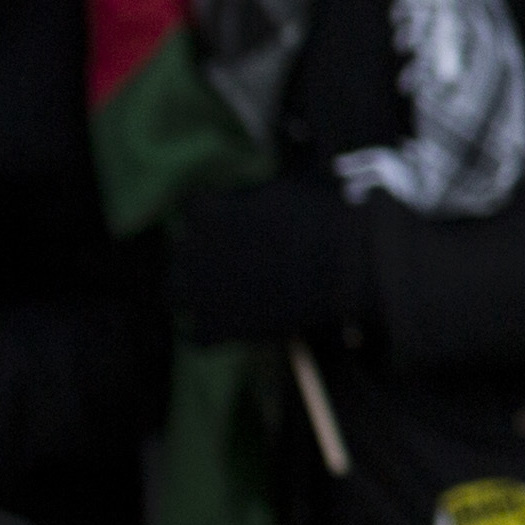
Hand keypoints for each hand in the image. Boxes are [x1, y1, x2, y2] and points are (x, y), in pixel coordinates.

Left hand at [168, 178, 375, 345]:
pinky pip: (198, 336)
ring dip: (198, 293)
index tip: (246, 223)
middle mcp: (188, 249)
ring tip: (235, 297)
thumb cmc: (325, 218)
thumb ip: (255, 196)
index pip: (195, 210)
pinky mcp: (215, 328)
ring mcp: (197, 292)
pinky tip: (239, 328)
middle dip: (207, 256)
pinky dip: (215, 333)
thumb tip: (254, 201)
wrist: (348, 266)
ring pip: (177, 293)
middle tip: (246, 262)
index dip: (220, 216)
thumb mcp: (287, 187)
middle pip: (184, 253)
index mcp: (204, 210)